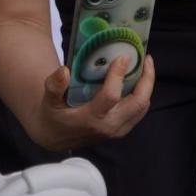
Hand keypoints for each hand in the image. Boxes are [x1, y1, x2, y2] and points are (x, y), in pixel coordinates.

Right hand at [29, 53, 155, 150]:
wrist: (56, 138)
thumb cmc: (53, 116)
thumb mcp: (48, 101)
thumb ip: (54, 86)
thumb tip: (64, 70)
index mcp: (91, 119)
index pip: (111, 97)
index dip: (117, 76)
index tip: (122, 57)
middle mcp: (109, 126)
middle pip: (138, 103)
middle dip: (146, 79)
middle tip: (146, 58)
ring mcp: (118, 130)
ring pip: (142, 107)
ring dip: (147, 86)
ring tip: (145, 65)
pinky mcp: (122, 129)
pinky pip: (139, 111)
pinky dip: (143, 94)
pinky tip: (139, 79)